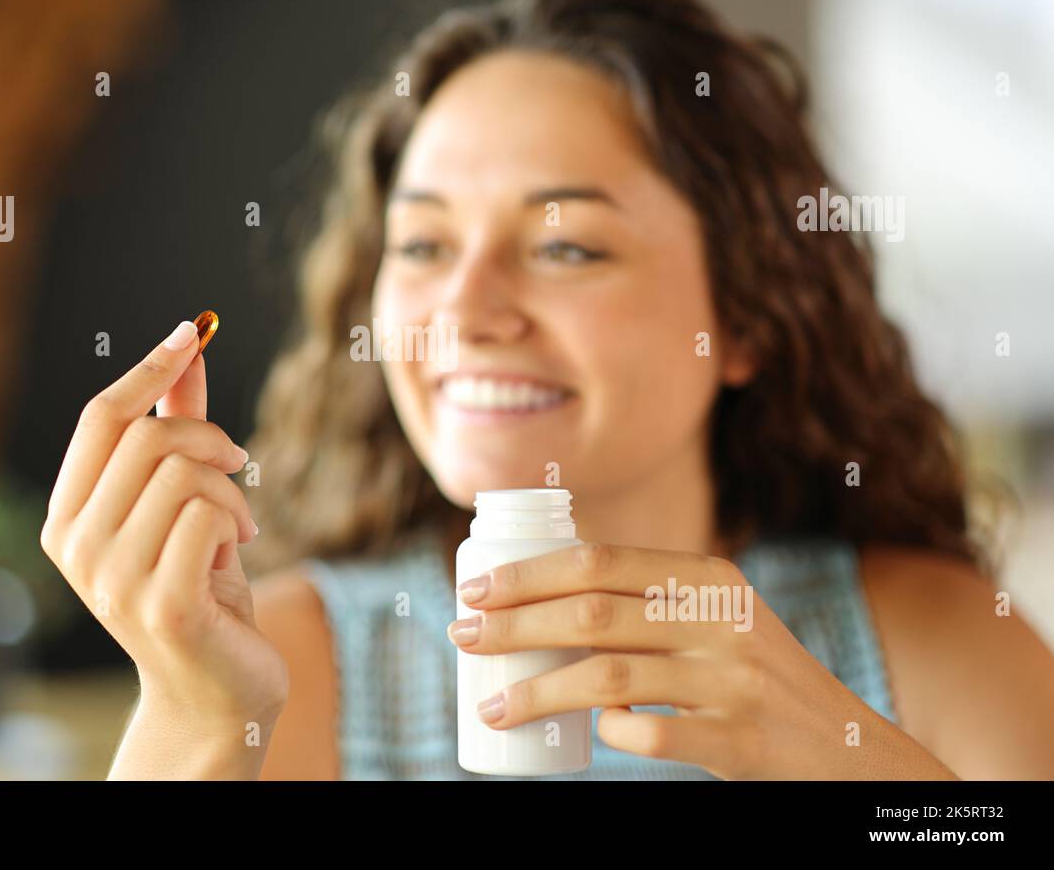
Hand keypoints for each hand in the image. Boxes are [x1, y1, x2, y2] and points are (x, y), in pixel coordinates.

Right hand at [41, 321, 287, 738]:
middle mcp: (75, 547)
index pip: (98, 417)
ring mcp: (112, 580)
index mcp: (66, 518)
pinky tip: (237, 553)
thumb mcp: (183, 501)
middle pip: (147, 436)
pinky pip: (208, 514)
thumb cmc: (199, 587)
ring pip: (184, 472)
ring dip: (230, 491)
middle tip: (238, 468)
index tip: (190, 330)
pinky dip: (236, 520)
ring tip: (237, 526)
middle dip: (210, 440)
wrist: (215, 689)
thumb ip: (177, 427)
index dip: (147, 367)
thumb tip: (188, 346)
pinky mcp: (161, 603)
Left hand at [447, 542, 954, 779]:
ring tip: (491, 704)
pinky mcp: (741, 740)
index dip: (527, 574)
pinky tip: (591, 736)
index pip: (599, 561)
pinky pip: (654, 736)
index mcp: (709, 577)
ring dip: (536, 691)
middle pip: (592, 612)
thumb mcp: (719, 617)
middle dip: (513, 624)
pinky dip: (613, 734)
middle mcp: (722, 618)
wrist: (848, 749)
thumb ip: (651, 601)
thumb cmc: (757, 678)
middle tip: (462, 637)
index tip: (473, 590)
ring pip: (609, 676)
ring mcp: (734, 680)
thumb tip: (542, 601)